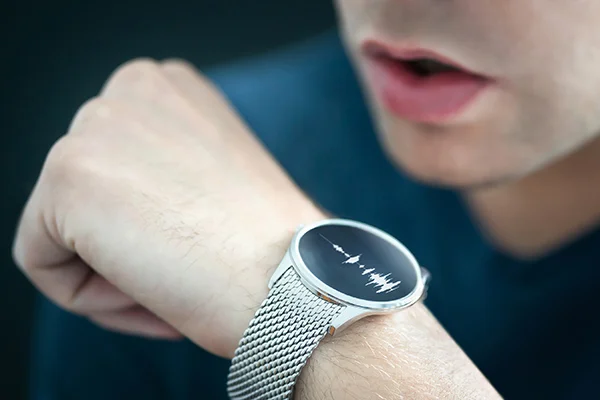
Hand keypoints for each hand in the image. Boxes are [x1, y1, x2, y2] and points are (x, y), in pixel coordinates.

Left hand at [13, 59, 322, 357]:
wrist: (293, 277)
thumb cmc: (271, 244)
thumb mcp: (219, 175)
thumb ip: (167, 166)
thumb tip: (133, 204)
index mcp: (170, 88)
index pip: (117, 168)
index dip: (150, 223)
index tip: (193, 249)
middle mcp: (131, 88)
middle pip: (86, 194)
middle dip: (128, 244)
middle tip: (185, 271)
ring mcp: (95, 126)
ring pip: (62, 226)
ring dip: (111, 271)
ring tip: (172, 282)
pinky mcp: (67, 176)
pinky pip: (41, 259)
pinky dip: (86, 295)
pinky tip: (148, 290)